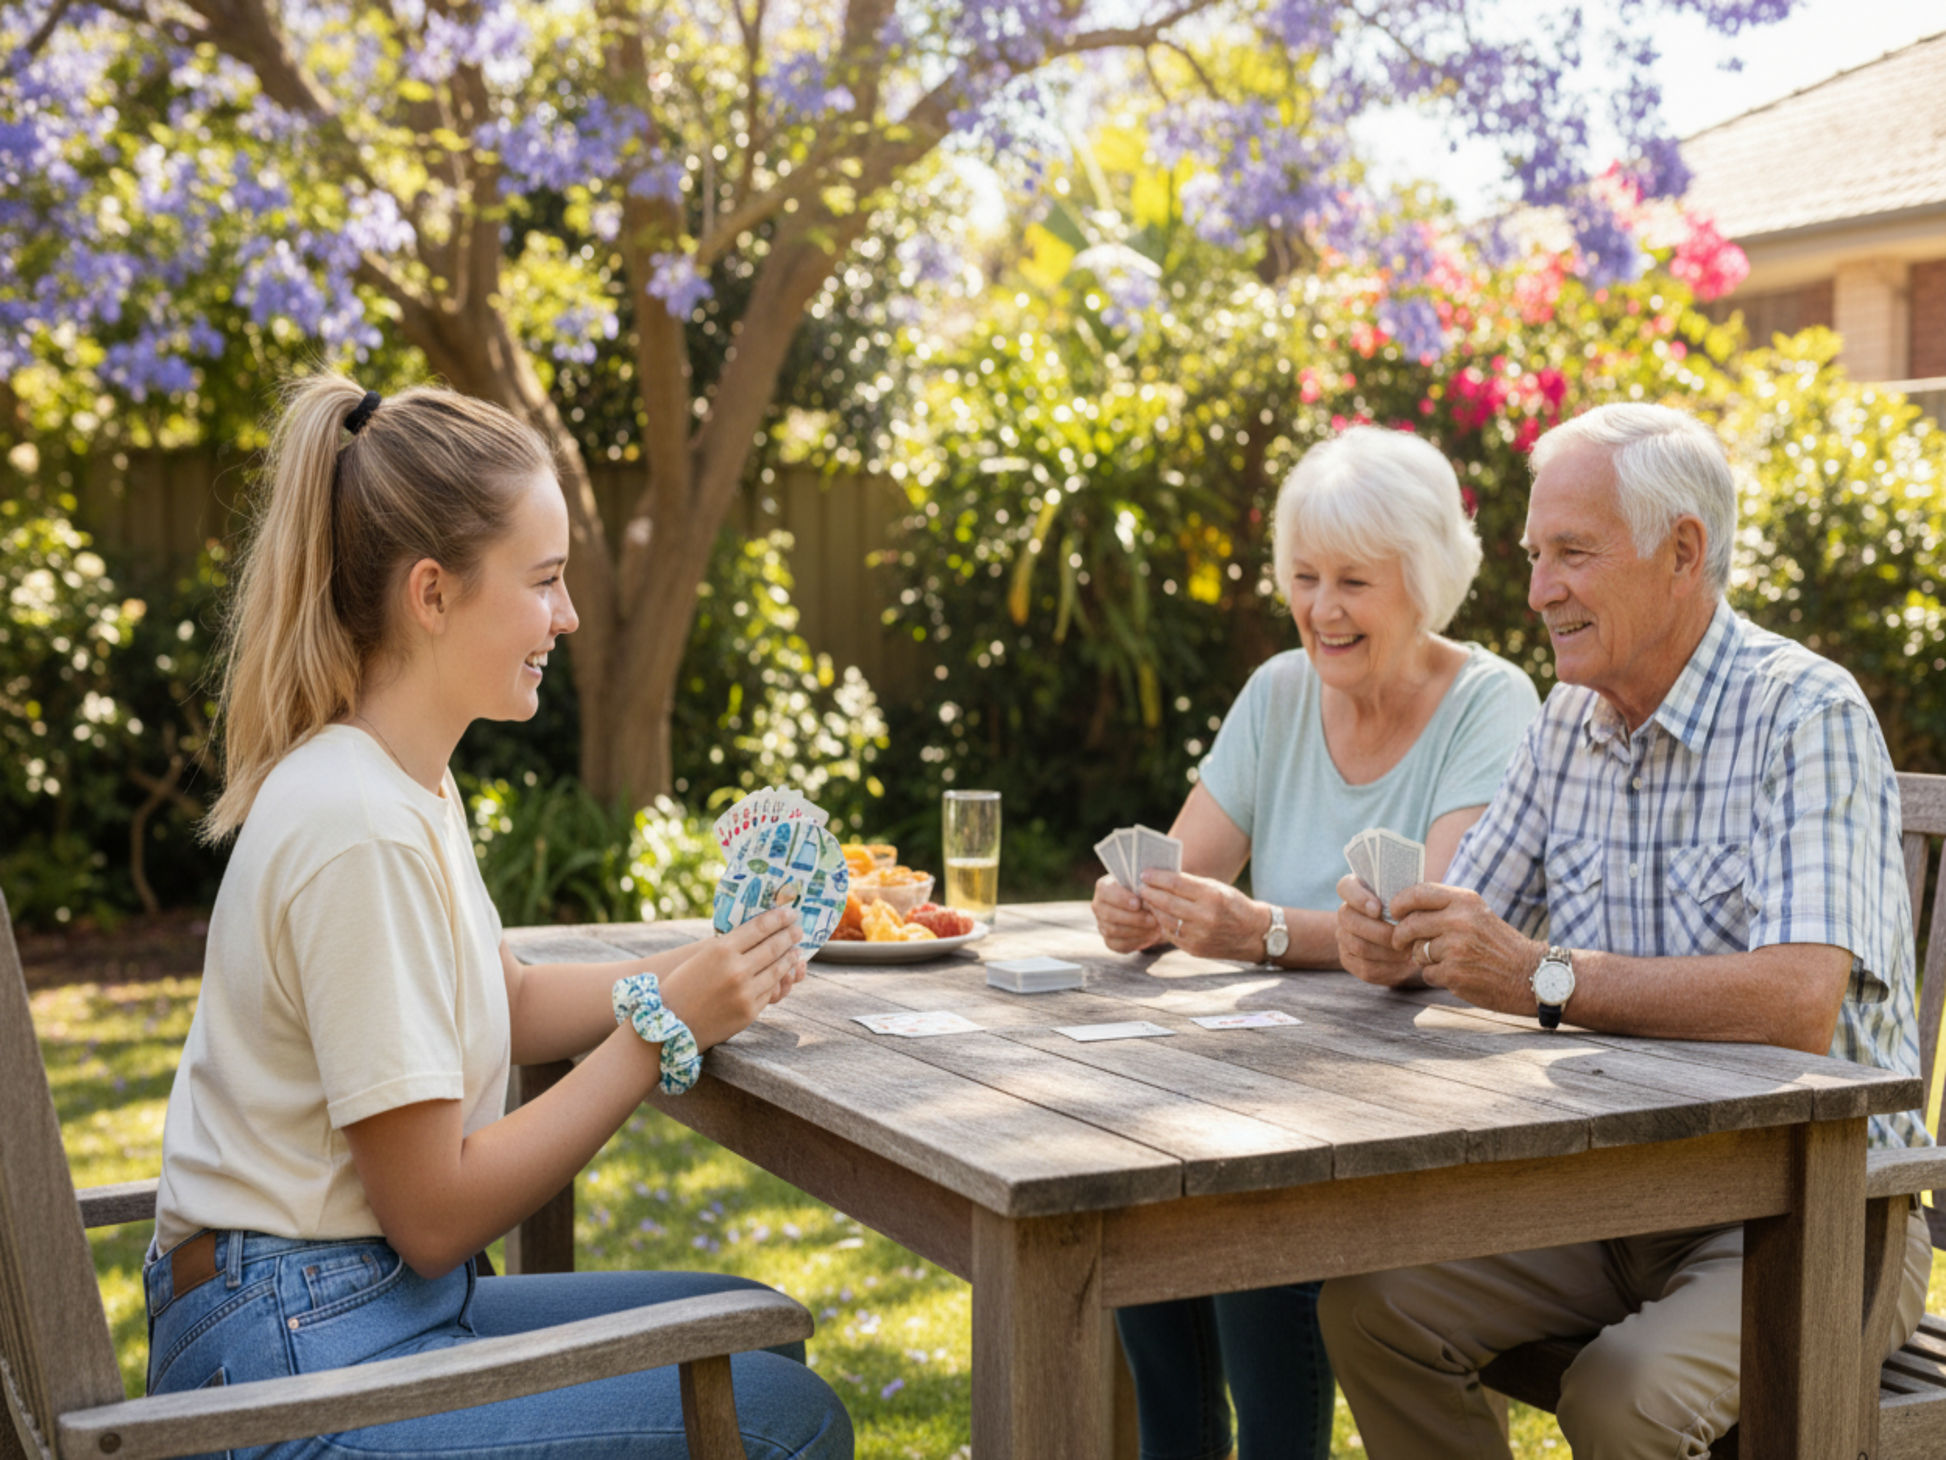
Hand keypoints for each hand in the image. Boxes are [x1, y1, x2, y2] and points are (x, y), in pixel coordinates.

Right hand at [659, 907, 802, 1048]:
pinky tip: (784, 974)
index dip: (778, 918)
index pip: (759, 927)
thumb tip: (760, 933)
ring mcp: (745, 992)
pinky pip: (770, 991)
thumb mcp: (701, 957)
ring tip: (796, 949)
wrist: (669, 1024)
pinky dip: (780, 980)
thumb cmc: (682, 986)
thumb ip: (729, 946)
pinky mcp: (749, 1011)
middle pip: (773, 946)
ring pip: (778, 970)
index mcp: (721, 950)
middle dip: (790, 936)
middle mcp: (736, 969)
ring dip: (790, 957)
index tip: (789, 912)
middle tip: (798, 929)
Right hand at [1092, 873, 1163, 952]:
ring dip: (1137, 930)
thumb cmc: (1144, 892)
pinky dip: (1136, 941)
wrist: (1146, 909)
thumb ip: (1143, 887)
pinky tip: (1150, 935)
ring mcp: (1102, 924)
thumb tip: (1148, 894)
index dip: (1121, 899)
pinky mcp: (1109, 941)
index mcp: (1104, 887)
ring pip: (1114, 931)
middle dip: (1134, 918)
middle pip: (1109, 915)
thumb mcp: (1143, 884)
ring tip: (1154, 927)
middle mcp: (1098, 906)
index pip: (1105, 892)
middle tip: (1152, 919)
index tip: (1137, 904)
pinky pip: (1120, 944)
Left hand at [1137, 871, 1275, 961]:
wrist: (1253, 934)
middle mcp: (1205, 917)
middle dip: (1149, 893)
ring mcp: (1199, 936)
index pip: (1177, 883)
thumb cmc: (1233, 905)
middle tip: (1140, 886)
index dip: (1157, 877)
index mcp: (1212, 896)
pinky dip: (1162, 923)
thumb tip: (1160, 878)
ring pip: (1165, 920)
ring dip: (1153, 909)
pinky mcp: (1194, 949)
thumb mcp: (1216, 888)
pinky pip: (1171, 934)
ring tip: (1147, 900)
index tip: (1145, 873)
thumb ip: (1190, 884)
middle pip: (1167, 902)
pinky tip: (1158, 915)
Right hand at [1335, 875, 1423, 986]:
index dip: (1358, 898)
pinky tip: (1404, 965)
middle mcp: (1345, 913)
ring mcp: (1344, 937)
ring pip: (1358, 946)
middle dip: (1380, 931)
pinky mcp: (1349, 960)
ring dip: (1388, 951)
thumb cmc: (1412, 911)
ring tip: (1409, 952)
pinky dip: (1388, 968)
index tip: (1378, 909)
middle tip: (1404, 937)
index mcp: (1355, 889)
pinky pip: (1365, 968)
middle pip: (1349, 919)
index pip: (1346, 887)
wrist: (1407, 939)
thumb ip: (1409, 893)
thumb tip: (1416, 896)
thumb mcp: (1411, 898)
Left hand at [1389, 884, 1543, 1014]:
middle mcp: (1460, 920)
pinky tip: (1457, 975)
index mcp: (1465, 901)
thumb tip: (1404, 907)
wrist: (1532, 975)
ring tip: (1447, 960)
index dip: (1399, 902)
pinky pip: (1427, 973)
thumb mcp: (1477, 914)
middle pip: (1410, 924)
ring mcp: (1457, 948)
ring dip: (1423, 959)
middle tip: (1401, 943)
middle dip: (1400, 936)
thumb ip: (1446, 908)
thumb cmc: (1499, 945)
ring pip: (1417, 951)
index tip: (1394, 911)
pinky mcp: (1454, 974)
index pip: (1418, 893)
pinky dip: (1436, 976)